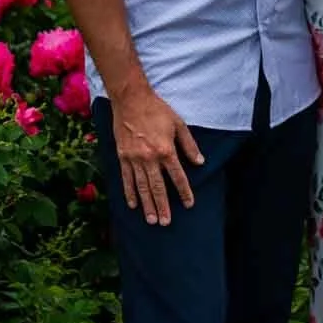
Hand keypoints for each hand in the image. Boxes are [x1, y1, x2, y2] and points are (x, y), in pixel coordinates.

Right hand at [111, 84, 204, 225]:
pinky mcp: (123, 157)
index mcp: (166, 150)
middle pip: (158, 187)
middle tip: (166, 223)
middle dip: (163, 206)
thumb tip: (200, 162)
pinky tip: (133, 205)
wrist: (131, 99)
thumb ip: (189, 145)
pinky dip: (130, 193)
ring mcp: (134, 159)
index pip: (178, 176)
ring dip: (147, 205)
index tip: (188, 204)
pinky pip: (127, 179)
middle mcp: (150, 158)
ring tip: (152, 220)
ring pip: (142, 187)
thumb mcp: (178, 124)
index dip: (184, 192)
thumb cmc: (157, 110)